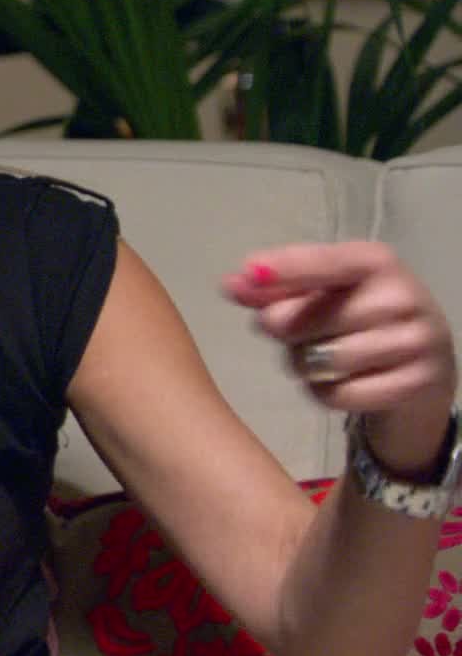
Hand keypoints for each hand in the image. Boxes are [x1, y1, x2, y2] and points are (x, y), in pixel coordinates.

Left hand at [225, 241, 455, 469]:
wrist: (423, 361)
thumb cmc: (359, 316)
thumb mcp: (323, 291)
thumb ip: (276, 287)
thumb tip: (232, 284)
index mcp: (375, 262)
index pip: (326, 262)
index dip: (286, 268)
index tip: (249, 272)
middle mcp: (401, 297)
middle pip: (305, 320)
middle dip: (285, 331)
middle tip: (298, 332)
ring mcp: (415, 342)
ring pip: (320, 360)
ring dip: (303, 364)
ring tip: (321, 355)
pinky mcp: (414, 384)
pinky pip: (339, 394)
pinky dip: (325, 393)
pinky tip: (340, 380)